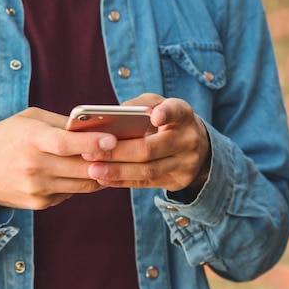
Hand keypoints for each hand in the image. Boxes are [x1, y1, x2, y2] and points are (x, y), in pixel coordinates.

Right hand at [0, 107, 117, 209]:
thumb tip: (96, 127)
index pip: (65, 144)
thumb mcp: (28, 120)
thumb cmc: (6, 138)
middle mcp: (33, 167)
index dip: (91, 143)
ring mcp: (37, 189)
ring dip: (102, 172)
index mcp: (30, 140)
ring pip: (83, 183)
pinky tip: (88, 170)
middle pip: (81, 167)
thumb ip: (60, 124)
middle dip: (108, 160)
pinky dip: (82, 181)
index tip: (114, 139)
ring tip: (116, 160)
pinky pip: (72, 192)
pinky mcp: (40, 203)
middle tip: (130, 151)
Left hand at [83, 94, 210, 196]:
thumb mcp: (159, 105)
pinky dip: (122, 181)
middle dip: (118, 152)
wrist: (197, 149)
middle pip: (150, 148)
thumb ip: (139, 105)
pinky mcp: (177, 181)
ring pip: (147, 170)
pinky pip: (146, 183)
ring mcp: (185, 164)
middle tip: (91, 152)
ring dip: (117, 171)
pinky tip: (103, 178)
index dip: (166, 114)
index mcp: (184, 115)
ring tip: (92, 169)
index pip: (176, 112)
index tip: (155, 116)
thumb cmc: (168, 121)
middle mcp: (188, 140)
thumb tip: (113, 115)